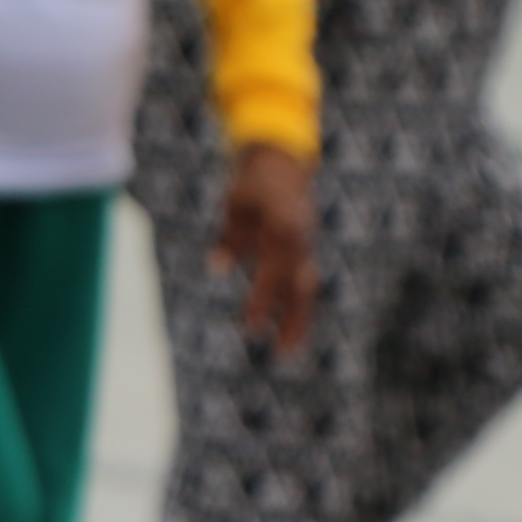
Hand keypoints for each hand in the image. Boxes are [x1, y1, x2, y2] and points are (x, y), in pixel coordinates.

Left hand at [218, 140, 317, 355]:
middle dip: (291, 321)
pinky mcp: (301, 253)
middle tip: (281, 354)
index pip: (272, 274)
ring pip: (303, 290)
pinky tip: (286, 332)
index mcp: (284, 230)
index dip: (261, 301)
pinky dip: (294, 308)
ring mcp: (304, 248)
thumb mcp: (236, 206)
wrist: (281, 167)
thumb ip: (230, 237)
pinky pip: (300, 284)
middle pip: (299, 288)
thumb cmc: (251, 187)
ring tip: (287, 351)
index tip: (249, 327)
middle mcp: (300, 242)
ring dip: (298, 320)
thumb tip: (217, 267)